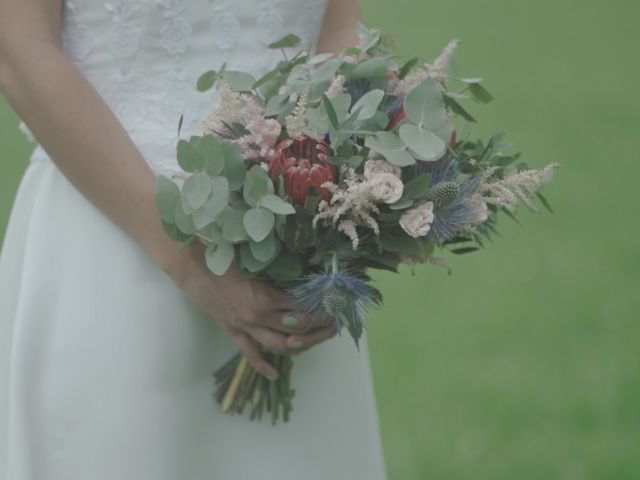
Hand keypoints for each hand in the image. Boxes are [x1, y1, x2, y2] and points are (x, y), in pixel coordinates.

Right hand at [161, 241, 337, 378]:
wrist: (191, 264)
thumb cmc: (224, 255)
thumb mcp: (256, 262)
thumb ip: (278, 273)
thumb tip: (303, 277)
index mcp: (266, 298)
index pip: (303, 309)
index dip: (322, 309)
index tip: (336, 305)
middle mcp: (259, 317)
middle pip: (298, 330)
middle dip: (319, 329)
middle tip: (334, 325)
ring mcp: (245, 326)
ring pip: (279, 345)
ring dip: (300, 346)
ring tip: (315, 341)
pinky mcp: (232, 329)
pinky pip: (249, 353)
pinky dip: (262, 365)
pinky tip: (274, 373)